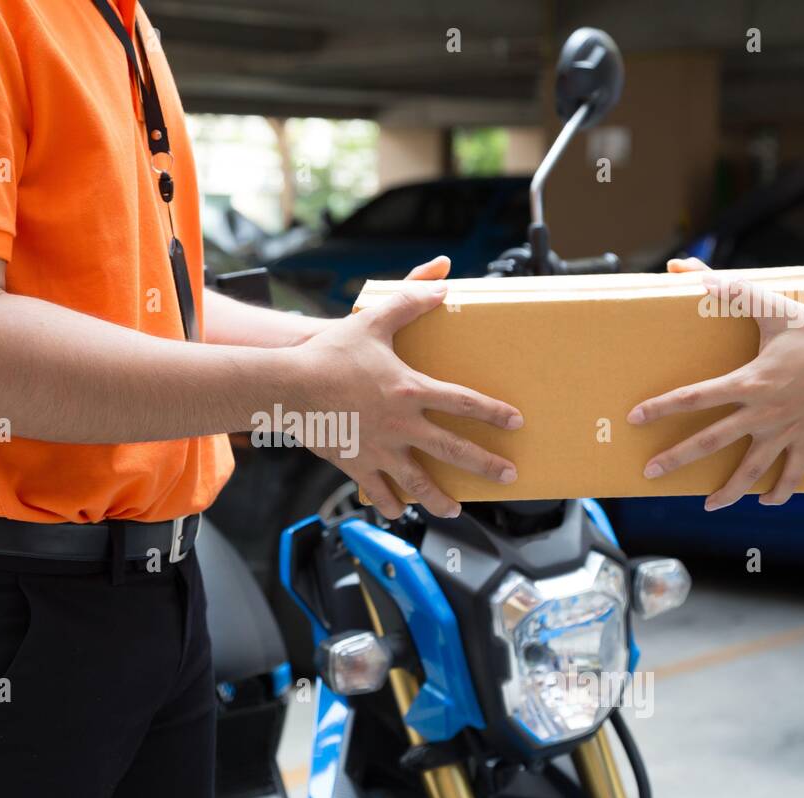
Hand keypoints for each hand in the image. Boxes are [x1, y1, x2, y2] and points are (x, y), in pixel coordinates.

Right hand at [294, 259, 522, 519]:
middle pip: (454, 450)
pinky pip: (378, 490)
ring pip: (418, 482)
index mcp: (411, 390)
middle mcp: (402, 425)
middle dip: (486, 465)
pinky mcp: (356, 464)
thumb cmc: (329, 353)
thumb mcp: (372, 320)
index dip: (494, 413)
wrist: (288, 386)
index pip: (465, 403)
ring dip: (440, 499)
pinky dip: (389, 503)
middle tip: (508, 475)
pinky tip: (397, 511)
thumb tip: (442, 280)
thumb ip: (409, 300)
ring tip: (455, 509)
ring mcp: (379, 449)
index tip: (515, 423)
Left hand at [627, 258, 803, 509]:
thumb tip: (693, 272)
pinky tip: (765, 502)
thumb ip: (734, 290)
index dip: (662, 408)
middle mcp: (763, 413)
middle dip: (677, 458)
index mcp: (750, 383)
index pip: (695, 397)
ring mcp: (786, 431)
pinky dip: (780, 491)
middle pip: (711, 441)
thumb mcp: (777, 308)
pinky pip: (792, 474)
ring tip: (707, 506)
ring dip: (728, 491)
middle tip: (649, 472)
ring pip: (752, 469)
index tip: (636, 419)